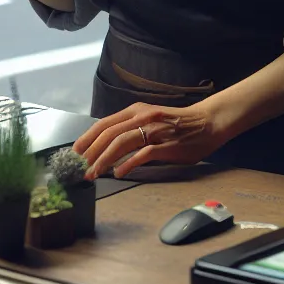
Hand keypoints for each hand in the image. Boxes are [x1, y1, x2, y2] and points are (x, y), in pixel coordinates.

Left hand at [73, 101, 228, 179]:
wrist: (208, 122)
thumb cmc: (178, 123)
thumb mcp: (151, 119)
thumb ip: (132, 128)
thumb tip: (108, 144)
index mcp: (136, 110)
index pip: (104, 123)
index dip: (87, 138)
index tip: (76, 152)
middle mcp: (143, 117)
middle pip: (109, 133)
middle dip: (91, 152)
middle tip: (81, 167)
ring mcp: (155, 130)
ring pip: (122, 143)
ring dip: (104, 159)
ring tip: (94, 173)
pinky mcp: (167, 145)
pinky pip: (142, 155)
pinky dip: (128, 164)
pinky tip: (119, 173)